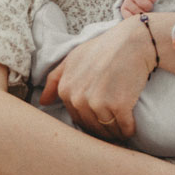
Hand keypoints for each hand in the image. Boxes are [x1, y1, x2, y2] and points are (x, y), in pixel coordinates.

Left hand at [38, 17, 154, 140]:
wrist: (132, 42)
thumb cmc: (103, 48)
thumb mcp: (72, 58)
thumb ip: (55, 79)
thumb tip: (43, 102)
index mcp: (66, 90)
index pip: (77, 119)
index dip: (91, 120)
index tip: (102, 116)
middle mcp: (78, 99)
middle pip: (92, 127)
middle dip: (103, 129)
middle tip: (114, 123)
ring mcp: (98, 103)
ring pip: (107, 130)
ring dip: (116, 132)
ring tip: (123, 126)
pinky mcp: (119, 106)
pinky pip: (124, 128)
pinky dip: (129, 129)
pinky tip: (132, 126)